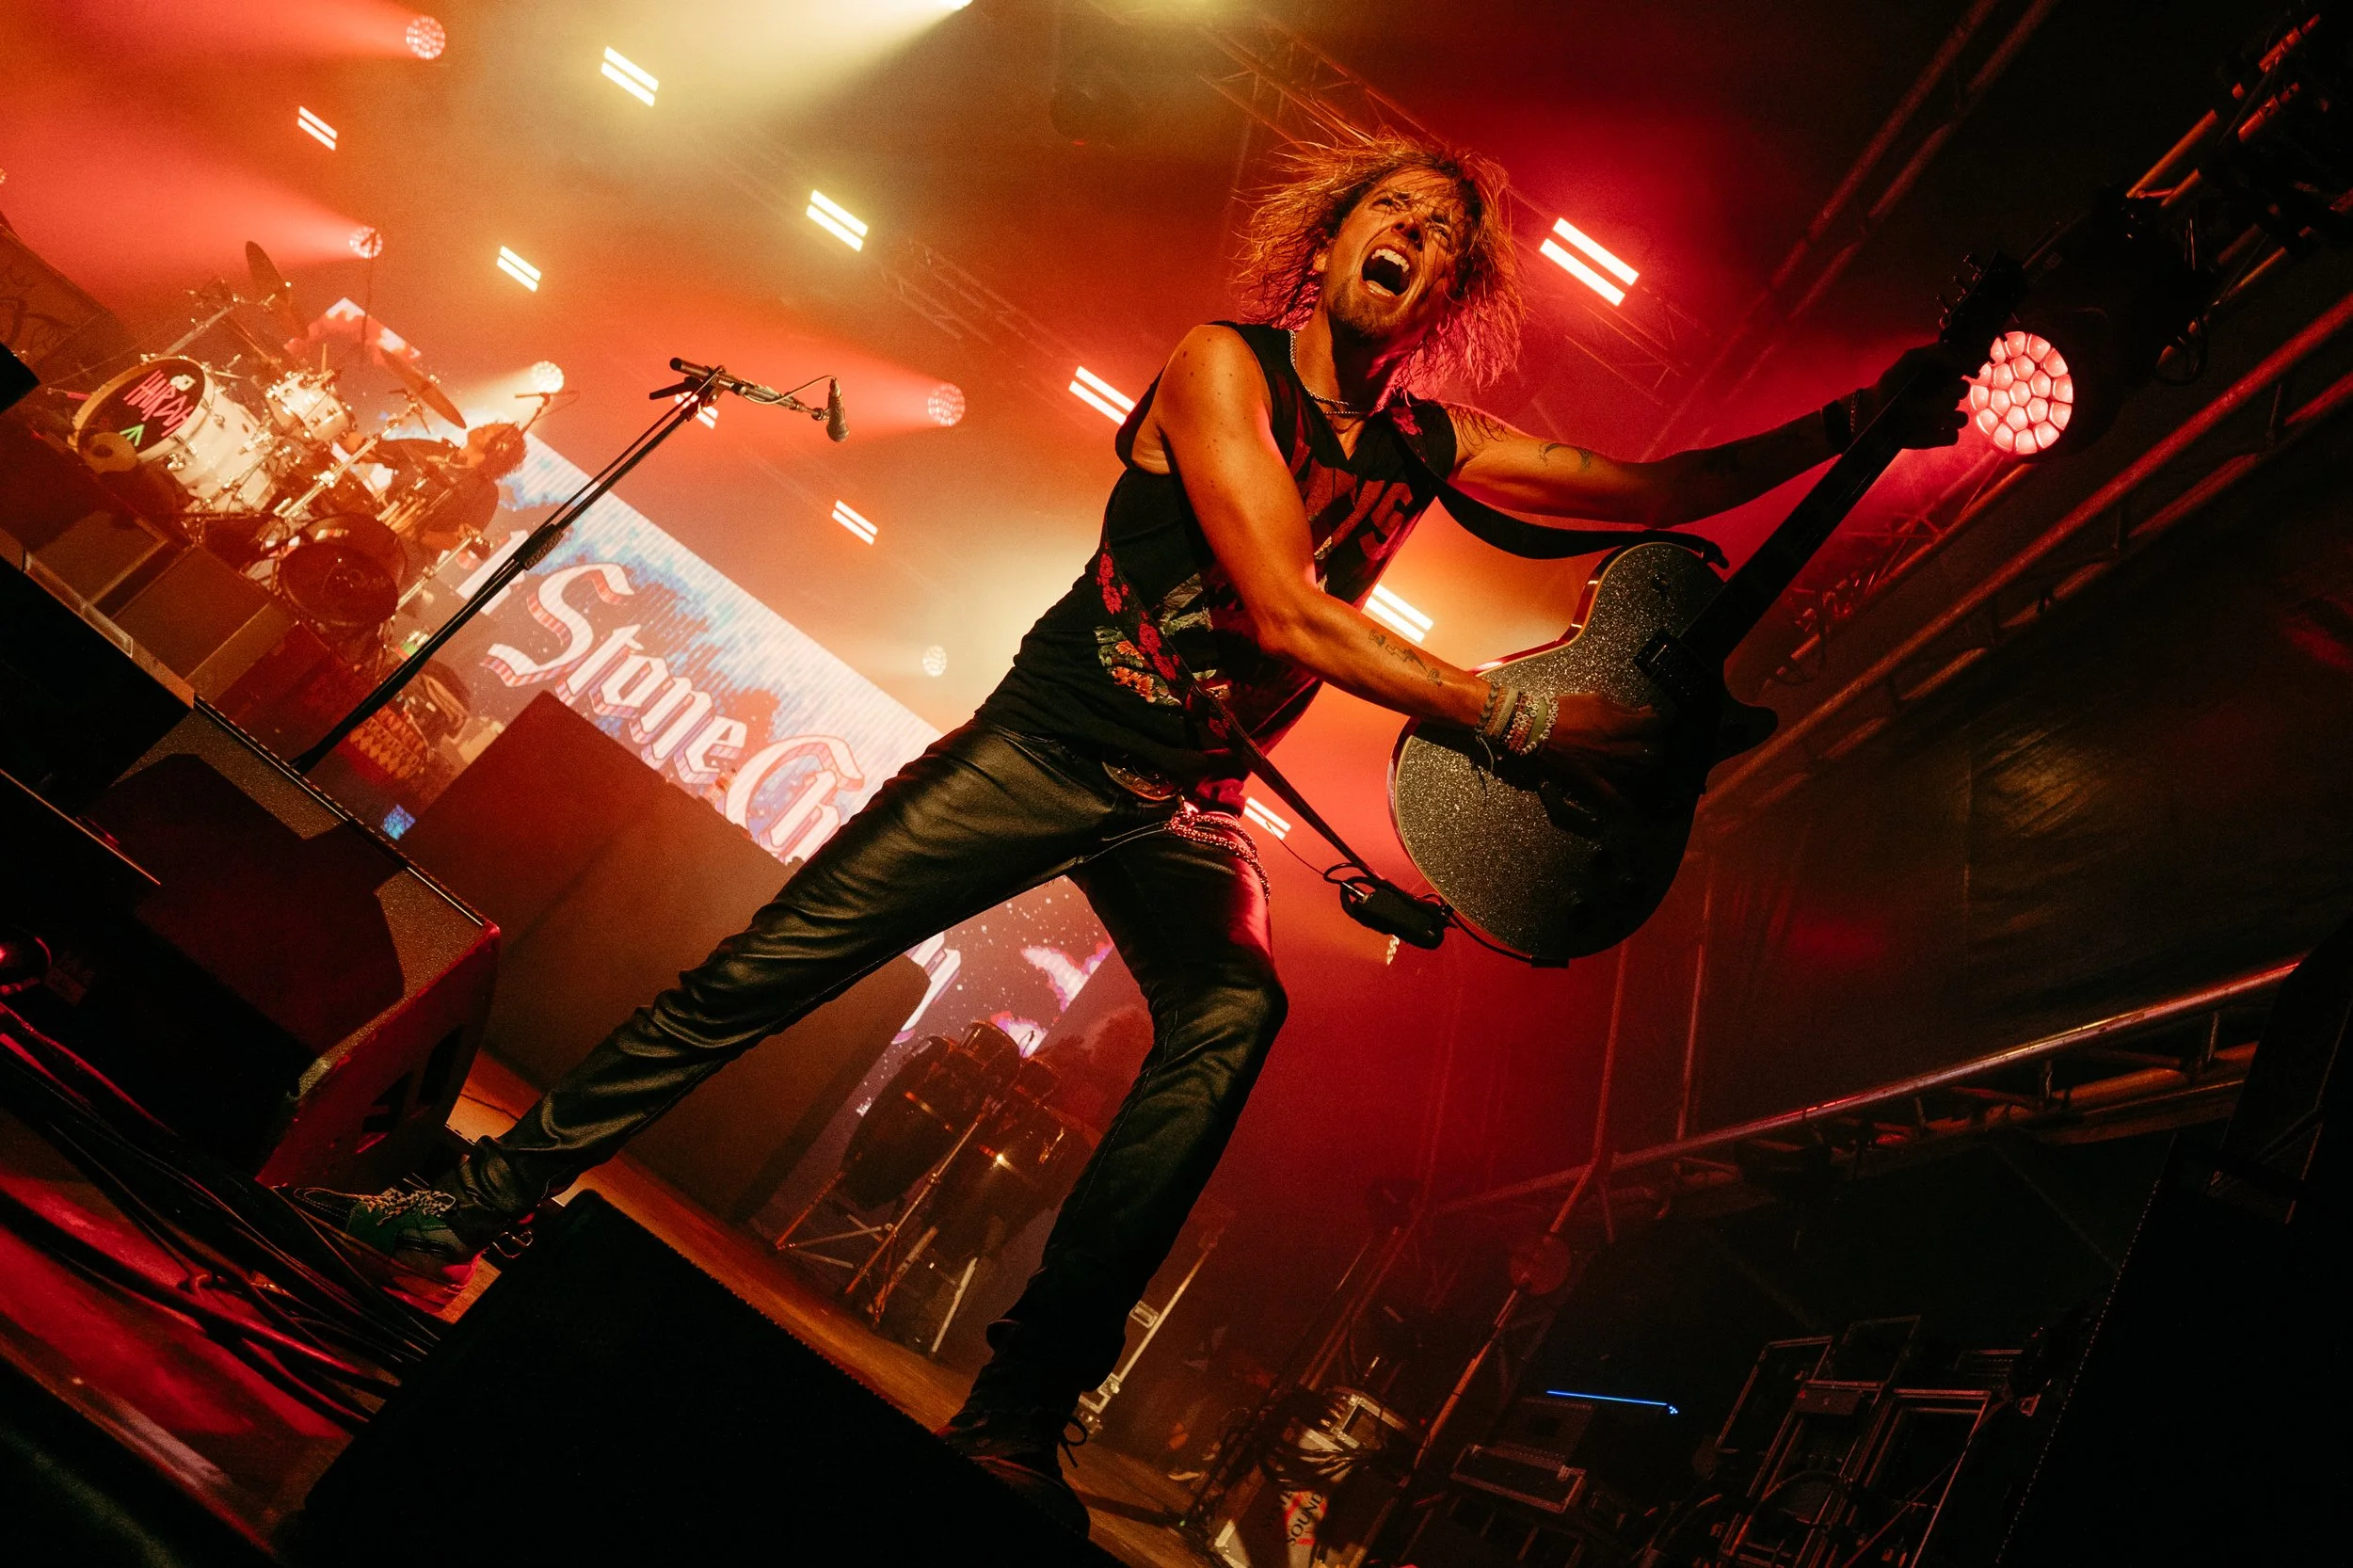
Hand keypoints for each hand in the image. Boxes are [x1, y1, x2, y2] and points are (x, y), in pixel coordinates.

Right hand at [1537, 692, 1667, 806]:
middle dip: (1658, 746)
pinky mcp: (1590, 778)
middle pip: (1650, 751)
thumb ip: (1622, 708)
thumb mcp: (1596, 699)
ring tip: (1649, 763)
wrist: (1536, 727)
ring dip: (1647, 767)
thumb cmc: (1564, 710)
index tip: (1656, 722)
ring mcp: (1604, 765)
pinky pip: (1610, 794)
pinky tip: (1633, 805)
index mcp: (1616, 724)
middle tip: (1656, 743)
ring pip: (1636, 771)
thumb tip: (1644, 713)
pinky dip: (1623, 802)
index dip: (1658, 722)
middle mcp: (1614, 747)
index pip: (1652, 726)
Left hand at [1855, 342, 1974, 449]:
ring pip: (1960, 418)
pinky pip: (1952, 436)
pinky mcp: (1937, 437)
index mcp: (1946, 378)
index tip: (1944, 371)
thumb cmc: (1891, 383)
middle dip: (1942, 391)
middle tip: (1920, 394)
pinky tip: (1921, 429)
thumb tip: (1962, 360)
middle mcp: (1949, 397)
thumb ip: (1937, 352)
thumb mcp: (1911, 359)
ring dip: (1939, 414)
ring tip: (1917, 413)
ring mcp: (1944, 419)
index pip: (1967, 371)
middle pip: (1962, 391)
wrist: (1871, 411)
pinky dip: (1938, 434)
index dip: (1958, 370)